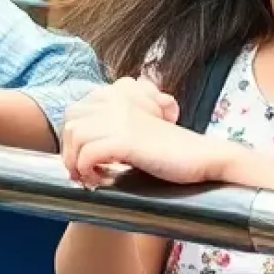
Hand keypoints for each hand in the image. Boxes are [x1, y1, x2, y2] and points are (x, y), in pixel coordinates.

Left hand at [60, 76, 178, 185]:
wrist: (203, 157)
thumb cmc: (172, 150)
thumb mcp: (140, 126)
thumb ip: (116, 122)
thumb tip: (82, 143)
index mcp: (121, 93)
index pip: (77, 109)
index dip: (74, 137)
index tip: (83, 159)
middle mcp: (118, 100)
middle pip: (71, 119)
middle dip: (70, 148)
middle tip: (82, 171)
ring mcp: (122, 118)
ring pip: (75, 135)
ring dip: (77, 161)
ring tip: (91, 177)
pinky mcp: (127, 139)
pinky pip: (88, 154)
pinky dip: (88, 171)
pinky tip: (102, 181)